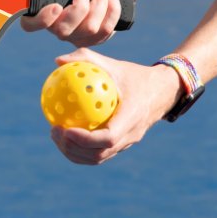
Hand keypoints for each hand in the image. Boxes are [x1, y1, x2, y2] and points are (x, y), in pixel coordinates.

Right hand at [21, 0, 130, 46]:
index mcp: (44, 12)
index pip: (30, 25)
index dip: (41, 20)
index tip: (56, 6)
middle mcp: (57, 29)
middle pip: (63, 31)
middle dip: (79, 9)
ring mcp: (76, 37)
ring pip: (89, 29)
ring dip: (99, 4)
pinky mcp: (95, 40)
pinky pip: (105, 30)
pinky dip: (112, 9)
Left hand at [49, 48, 183, 164]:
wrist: (162, 91)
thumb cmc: (134, 75)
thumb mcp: (113, 64)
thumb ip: (86, 59)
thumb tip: (57, 61)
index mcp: (132, 117)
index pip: (108, 138)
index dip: (85, 139)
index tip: (65, 129)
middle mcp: (131, 135)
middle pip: (99, 154)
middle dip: (73, 148)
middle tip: (54, 131)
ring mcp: (127, 143)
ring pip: (98, 158)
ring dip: (74, 152)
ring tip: (56, 135)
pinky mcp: (122, 145)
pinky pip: (99, 153)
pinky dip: (80, 150)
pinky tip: (65, 134)